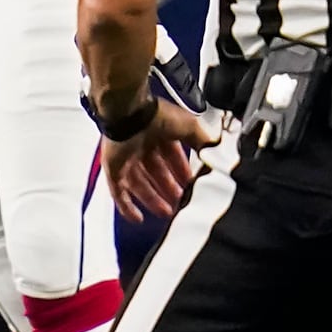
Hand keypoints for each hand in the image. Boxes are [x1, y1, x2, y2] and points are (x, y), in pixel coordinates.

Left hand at [103, 105, 217, 221]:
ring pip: (139, 185)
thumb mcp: (191, 127)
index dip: (182, 171)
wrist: (129, 114)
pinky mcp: (113, 168)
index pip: (172, 156)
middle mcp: (141, 144)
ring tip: (167, 212)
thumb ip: (205, 141)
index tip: (191, 184)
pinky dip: (127, 207)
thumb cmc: (156, 115)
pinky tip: (136, 217)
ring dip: (153, 199)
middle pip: (156, 173)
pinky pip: (118, 192)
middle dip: (168, 188)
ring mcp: (125, 157)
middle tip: (181, 202)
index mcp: (159, 132)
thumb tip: (218, 153)